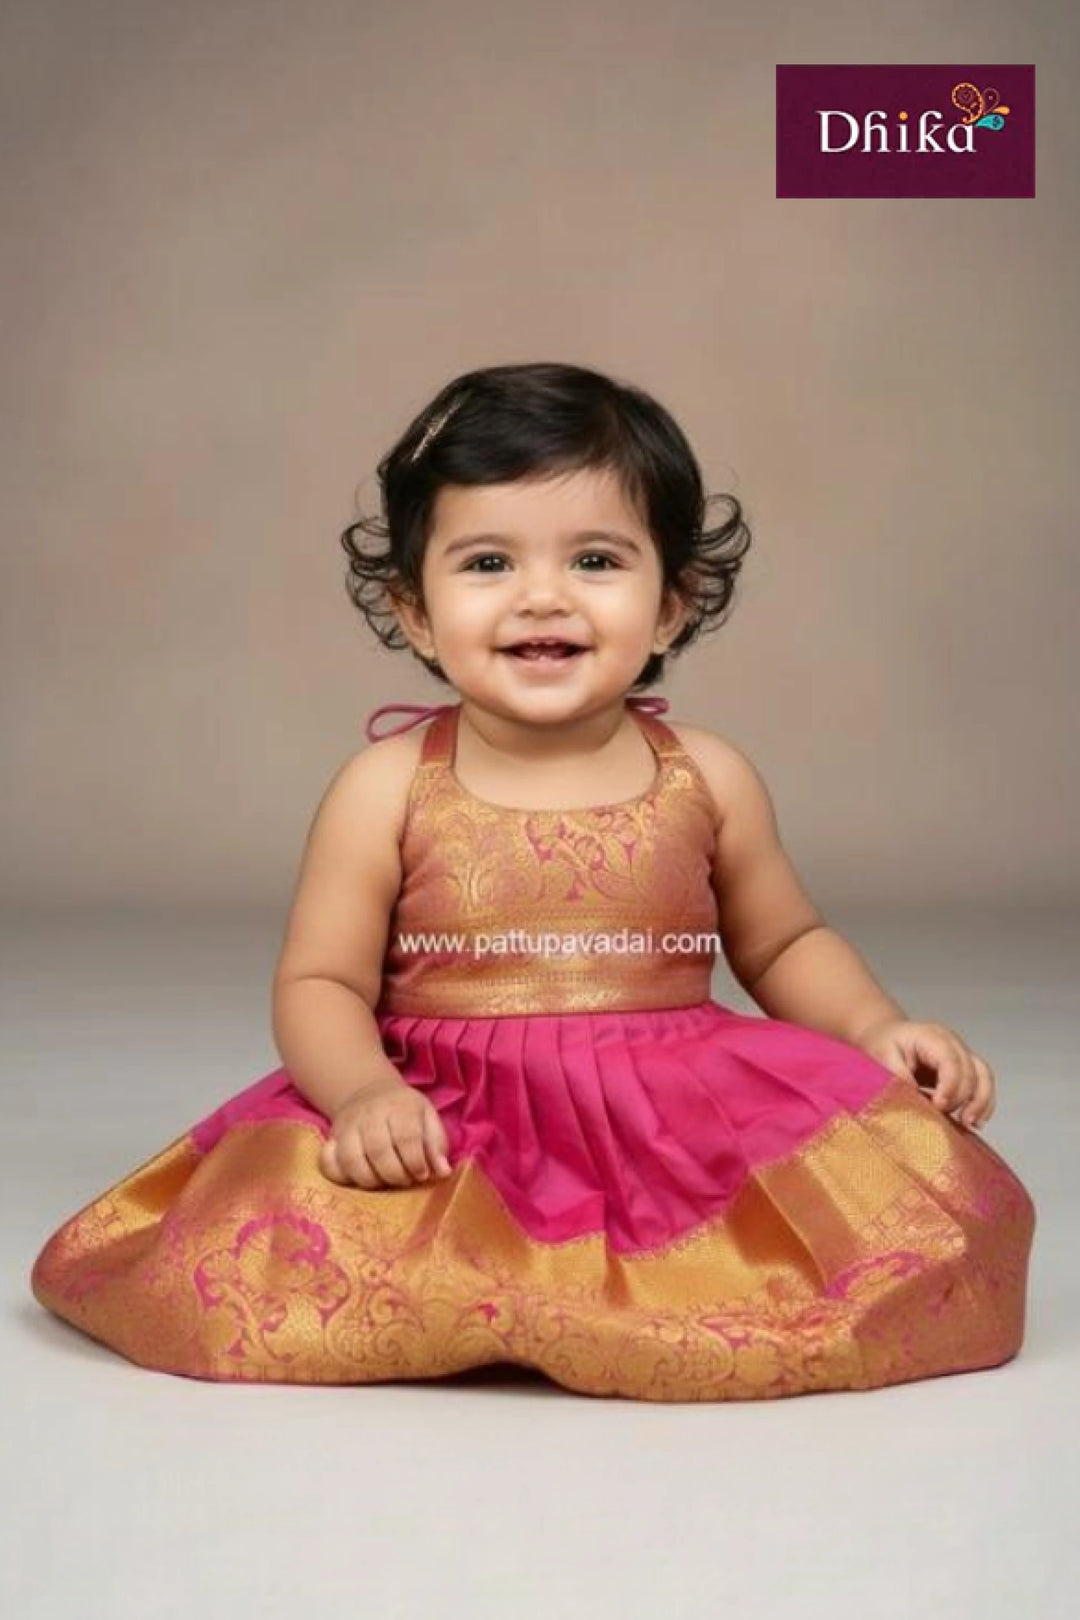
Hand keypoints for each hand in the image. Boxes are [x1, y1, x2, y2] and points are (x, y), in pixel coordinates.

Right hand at [318, 1075, 453, 1188]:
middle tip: (404, 1180)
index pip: (406, 1137)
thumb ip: (437, 1145)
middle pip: (378, 1150)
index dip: (415, 1162)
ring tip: (384, 1181)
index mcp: (400, 1106)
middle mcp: (370, 1114)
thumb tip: (443, 1172)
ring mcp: (348, 1126)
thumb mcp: (428, 1118)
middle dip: (395, 1175)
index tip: (422, 1174)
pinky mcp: (332, 1138)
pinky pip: (327, 1163)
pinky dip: (339, 1176)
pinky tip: (356, 1178)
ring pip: (351, 1159)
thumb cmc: (405, 1112)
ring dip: (370, 1180)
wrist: (370, 1093)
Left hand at [855, 1018, 995, 1129]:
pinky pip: (982, 1084)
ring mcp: (961, 1055)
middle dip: (962, 1098)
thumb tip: (915, 1098)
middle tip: (944, 1118)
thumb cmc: (884, 1042)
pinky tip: (975, 1121)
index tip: (939, 1106)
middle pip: (971, 1070)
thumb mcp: (883, 1056)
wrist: (886, 1033)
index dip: (950, 1085)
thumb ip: (898, 1075)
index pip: (951, 1061)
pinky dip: (983, 1103)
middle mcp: (953, 1043)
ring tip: (969, 1124)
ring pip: (984, 1076)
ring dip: (980, 1102)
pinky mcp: (964, 1068)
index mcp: (932, 1037)